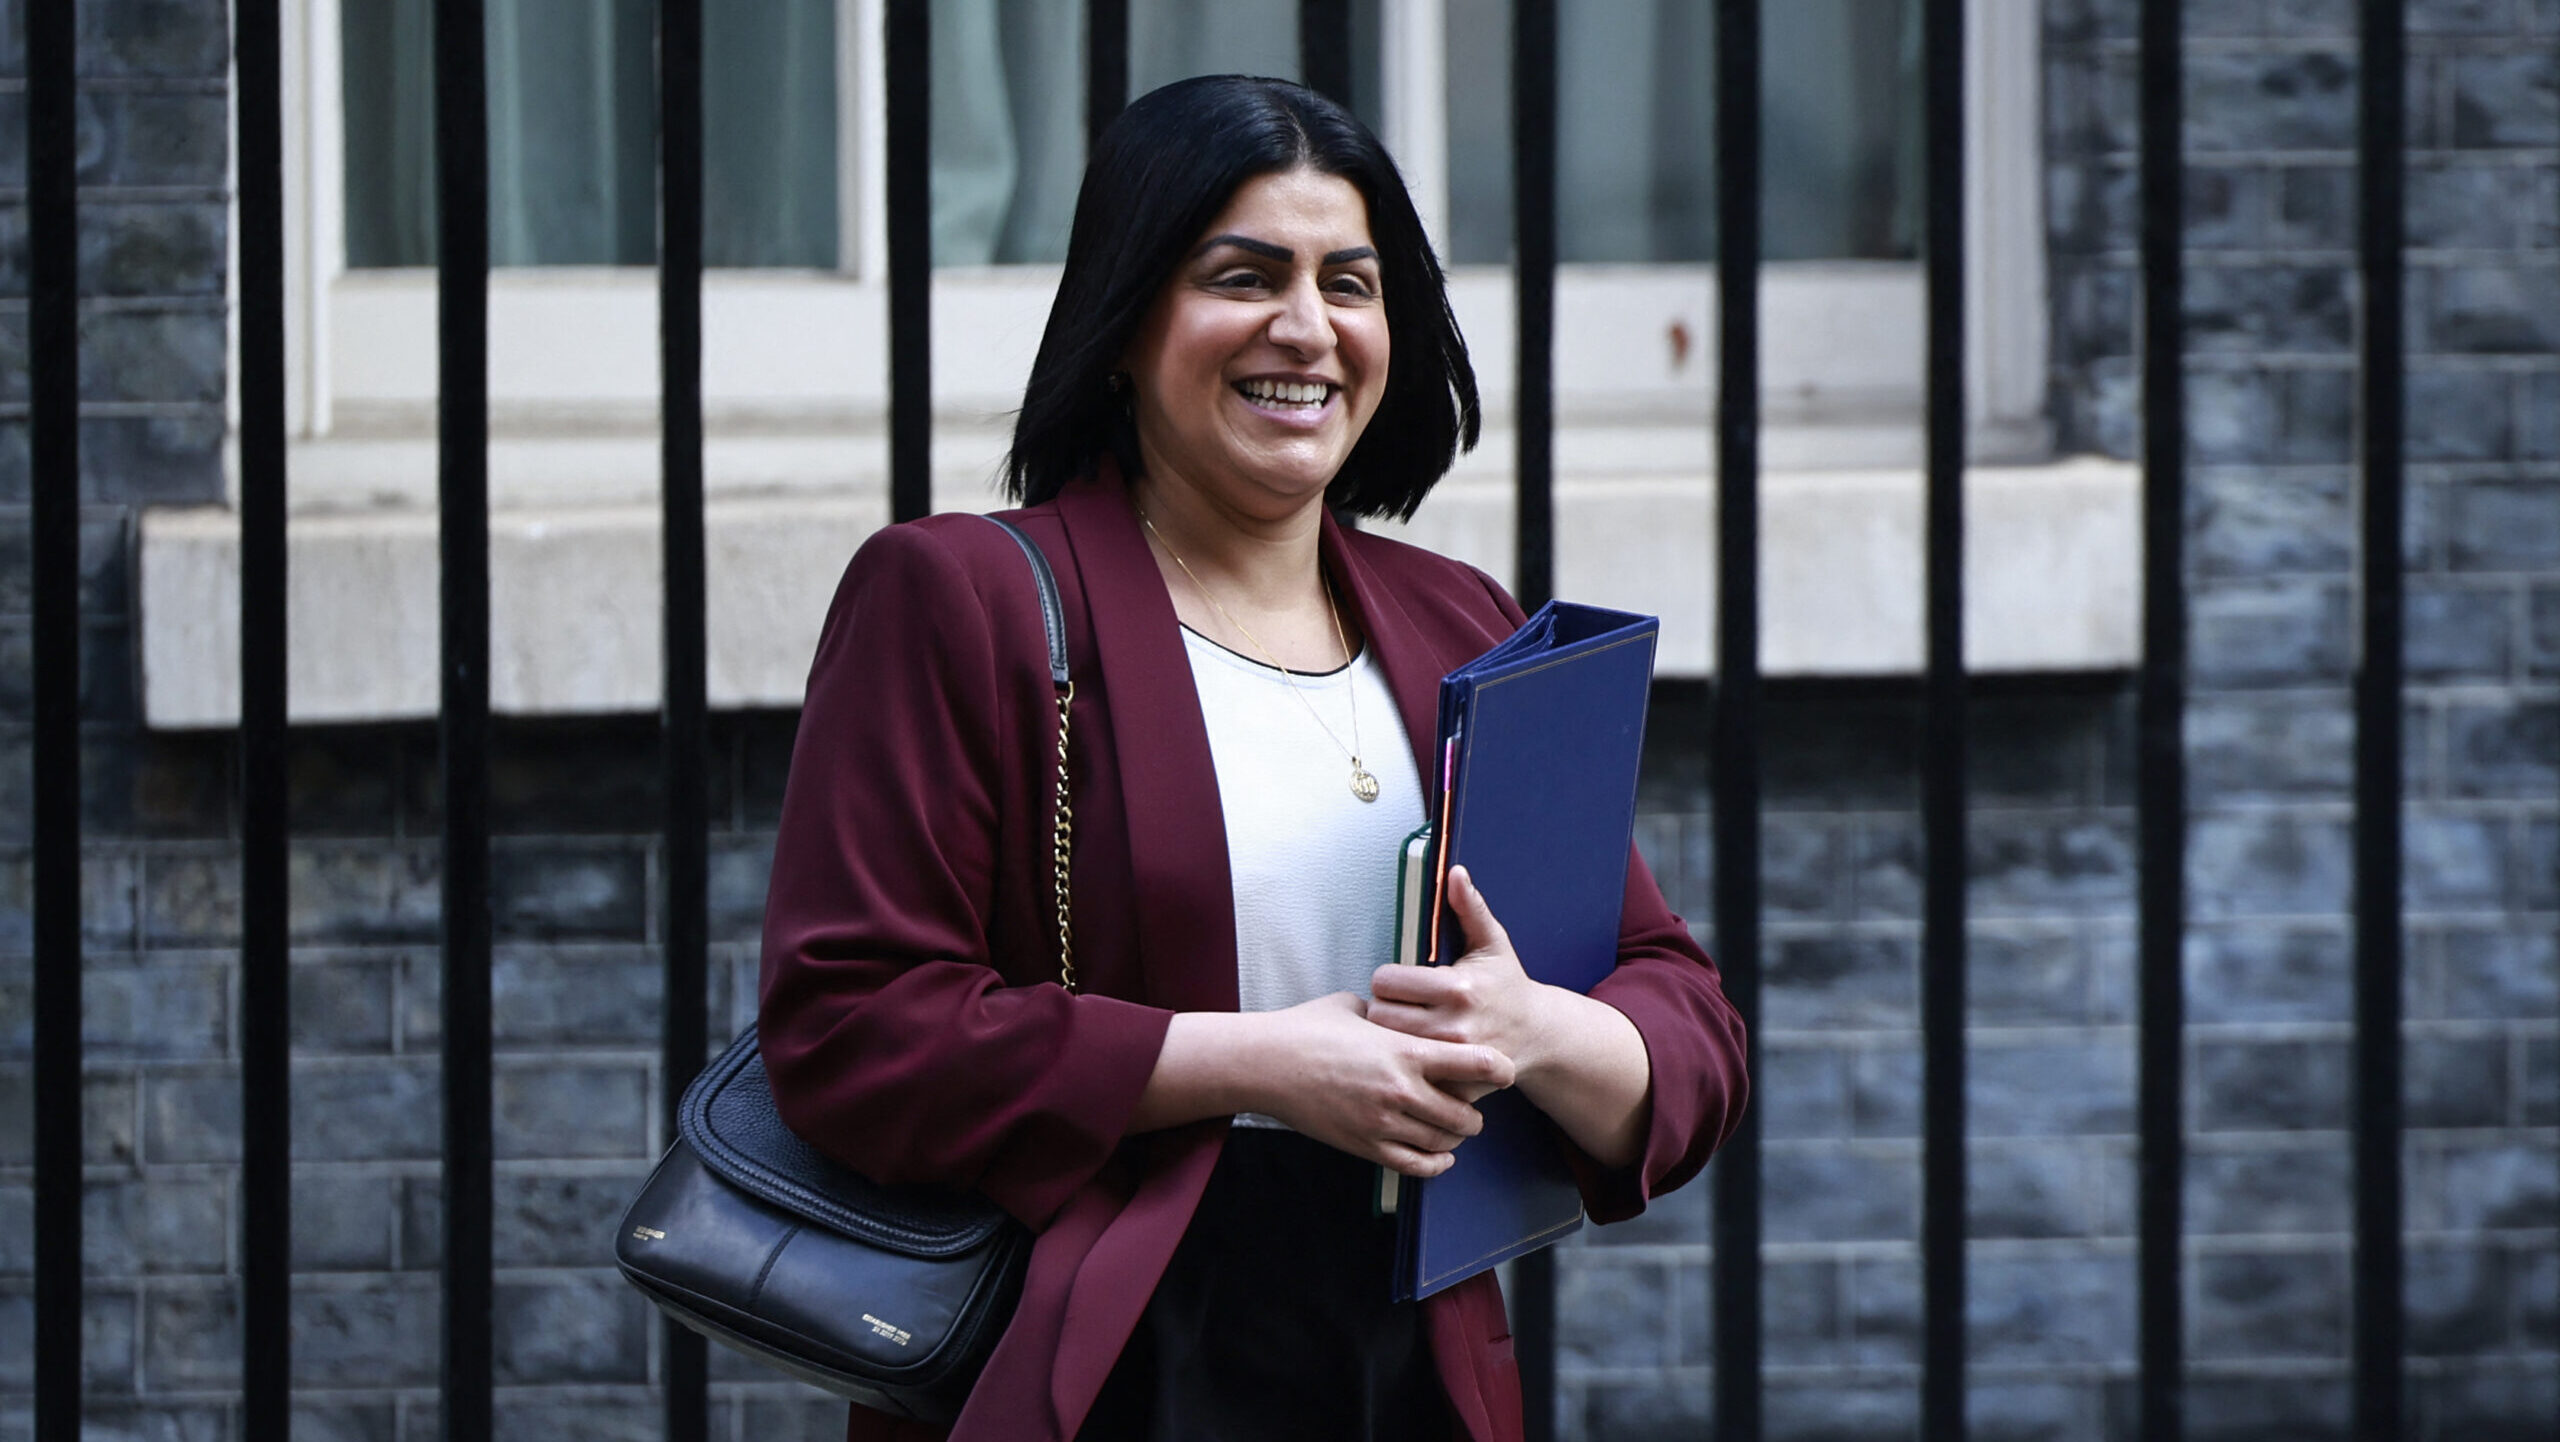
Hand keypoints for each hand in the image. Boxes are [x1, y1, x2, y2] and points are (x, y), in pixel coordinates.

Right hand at [1245, 992, 1516, 1177]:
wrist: (1266, 1064)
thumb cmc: (1307, 1029)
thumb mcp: (1356, 1007)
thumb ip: (1390, 1015)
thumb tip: (1404, 1011)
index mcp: (1405, 1050)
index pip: (1475, 1064)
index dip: (1498, 1069)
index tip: (1505, 1070)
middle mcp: (1401, 1090)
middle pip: (1467, 1115)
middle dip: (1476, 1113)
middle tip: (1473, 1105)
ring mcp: (1384, 1122)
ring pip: (1445, 1143)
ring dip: (1456, 1138)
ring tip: (1455, 1128)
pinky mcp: (1366, 1145)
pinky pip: (1416, 1165)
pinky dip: (1435, 1163)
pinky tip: (1439, 1155)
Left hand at [1365, 866, 1557, 1089]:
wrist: (1538, 1034)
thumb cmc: (1507, 985)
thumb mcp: (1492, 943)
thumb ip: (1469, 907)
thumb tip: (1454, 872)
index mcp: (1457, 987)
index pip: (1386, 981)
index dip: (1388, 979)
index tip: (1399, 982)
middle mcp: (1453, 1025)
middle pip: (1379, 1015)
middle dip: (1384, 1007)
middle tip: (1398, 1006)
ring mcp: (1452, 1060)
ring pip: (1388, 1045)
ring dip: (1390, 1036)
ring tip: (1404, 1026)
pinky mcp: (1454, 1084)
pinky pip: (1409, 1075)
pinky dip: (1407, 1066)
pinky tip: (1415, 1054)